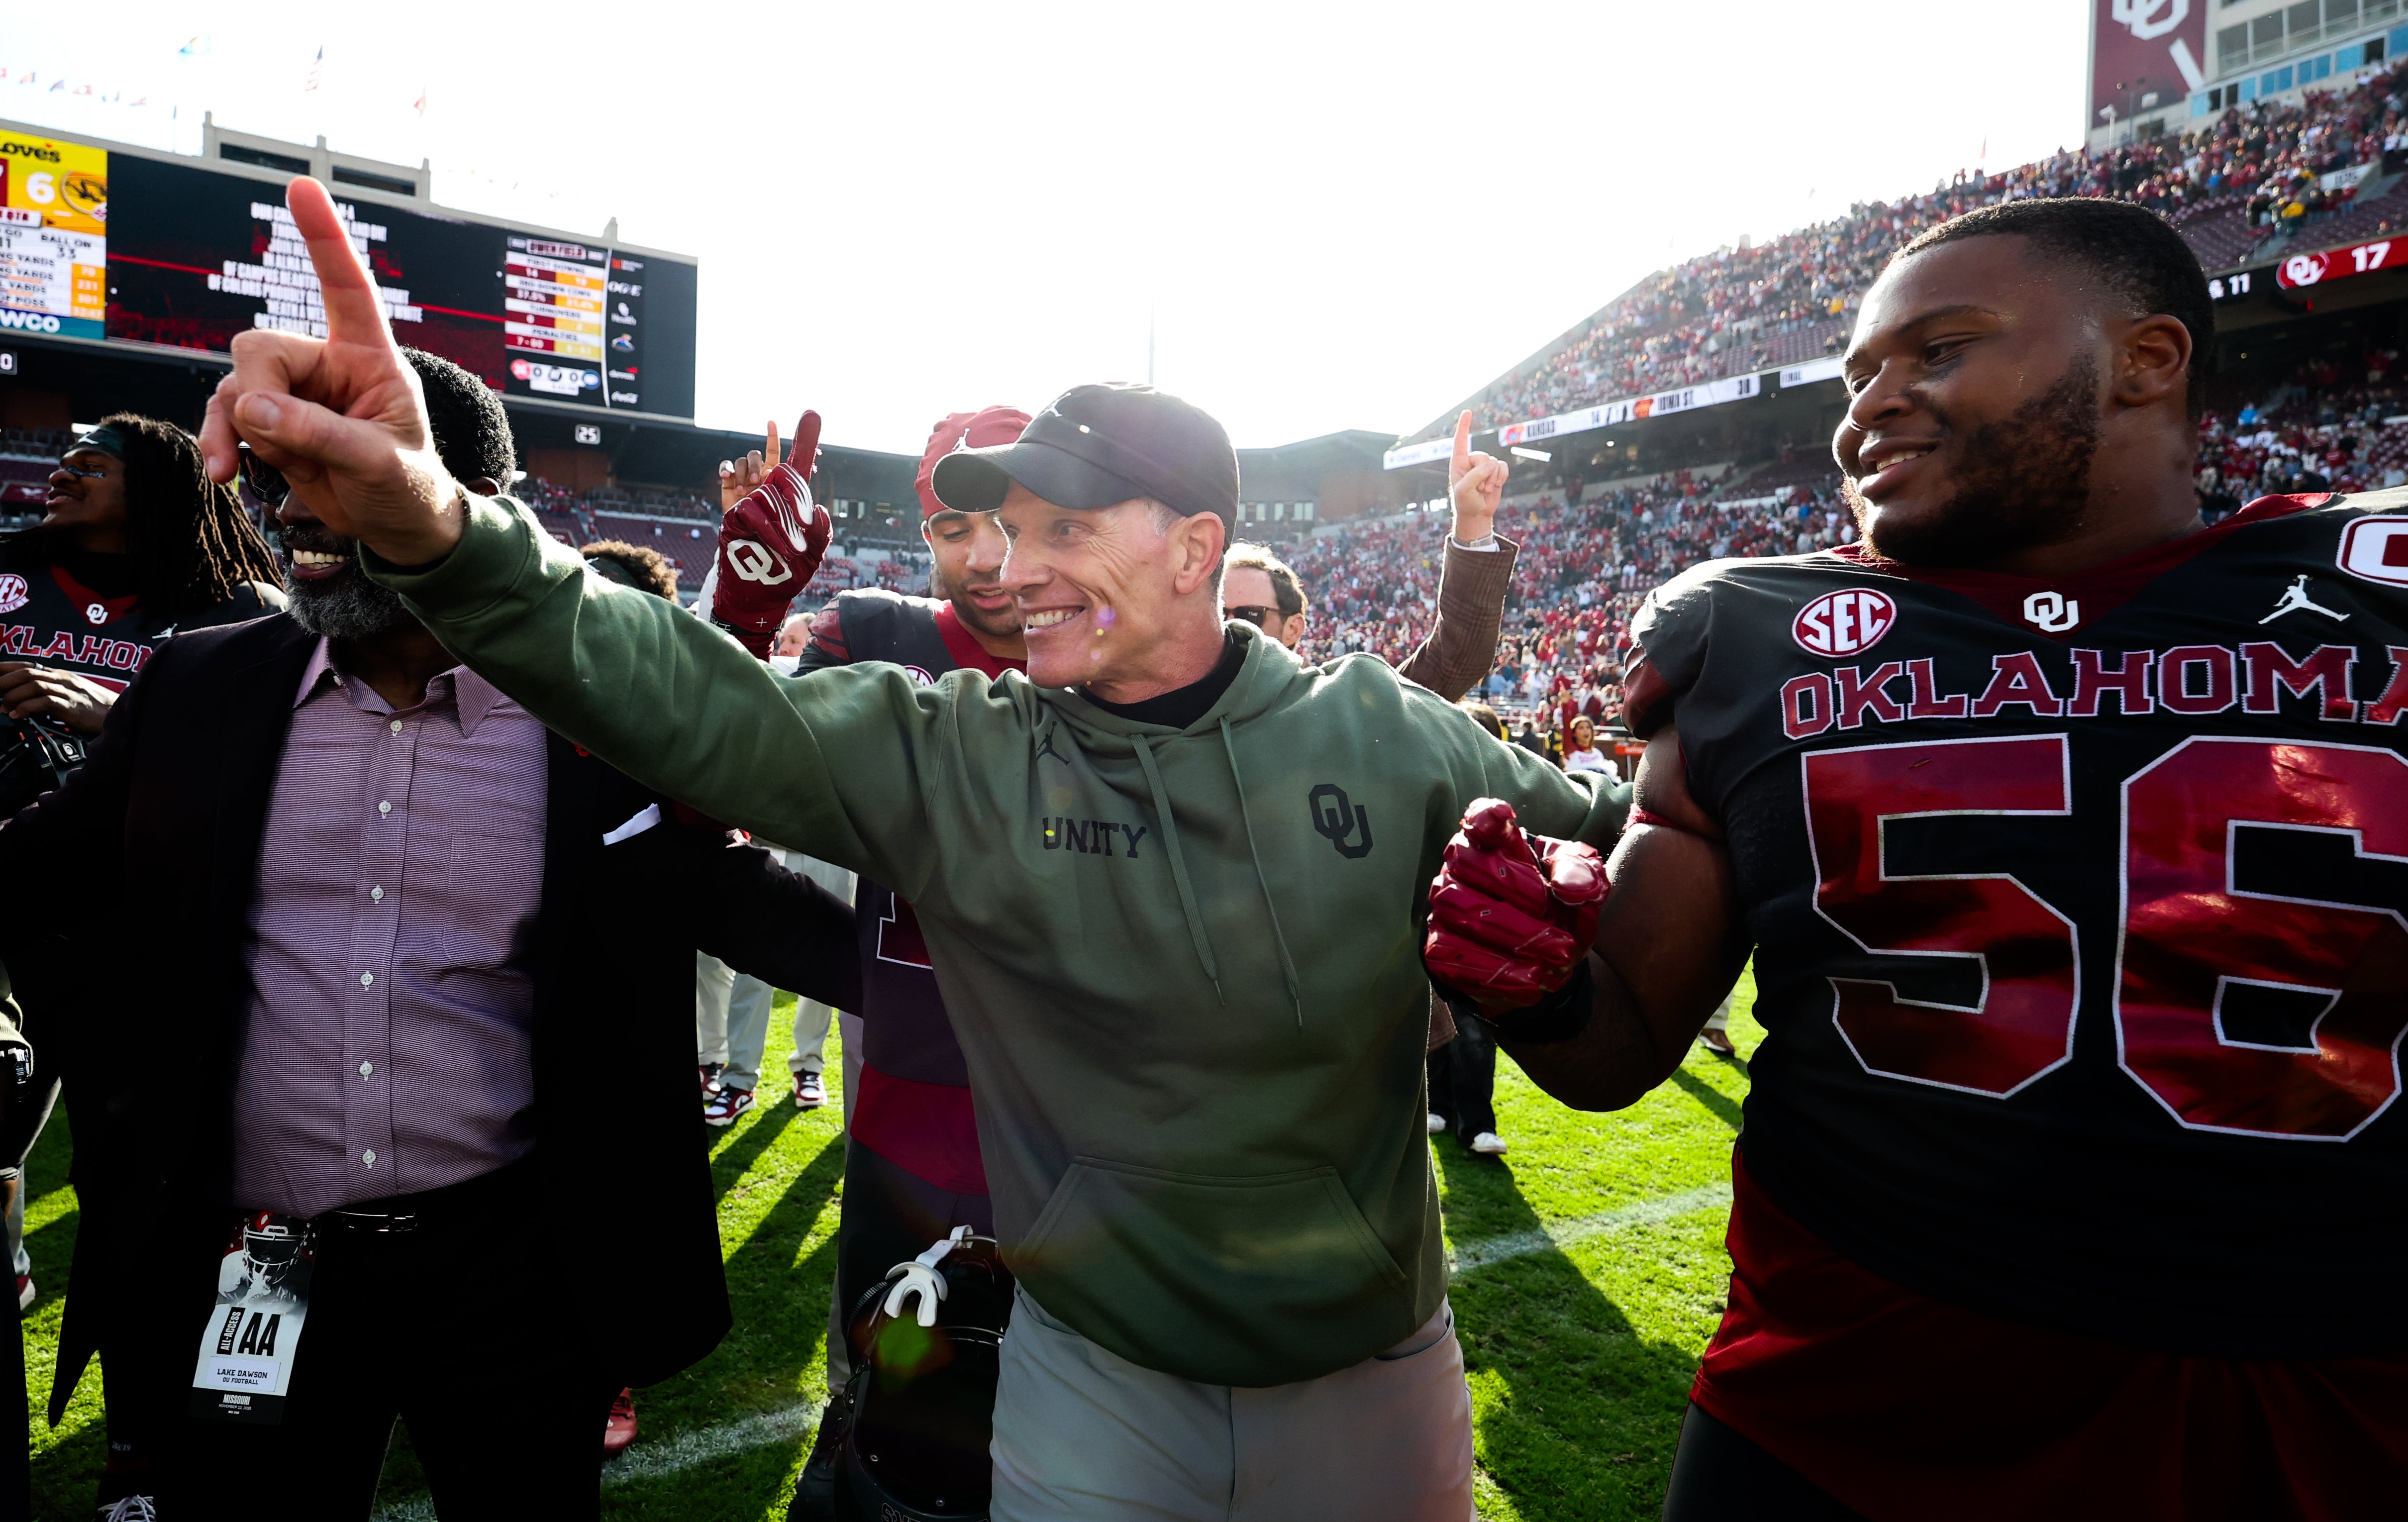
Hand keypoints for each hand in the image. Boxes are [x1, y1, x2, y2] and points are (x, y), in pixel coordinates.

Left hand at [0, 662, 114, 735]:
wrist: (121, 715)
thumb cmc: (97, 709)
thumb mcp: (72, 696)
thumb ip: (52, 695)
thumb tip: (26, 702)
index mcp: (61, 675)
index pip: (29, 666)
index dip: (6, 668)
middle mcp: (63, 679)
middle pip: (27, 673)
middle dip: (4, 681)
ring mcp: (69, 691)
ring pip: (34, 685)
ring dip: (13, 695)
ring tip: (2, 706)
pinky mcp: (73, 706)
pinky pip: (45, 702)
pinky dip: (27, 707)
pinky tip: (18, 715)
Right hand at [196, 176, 463, 564]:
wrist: (399, 527)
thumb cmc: (408, 487)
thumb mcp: (377, 463)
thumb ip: (317, 433)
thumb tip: (252, 407)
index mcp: (370, 359)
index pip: (348, 289)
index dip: (325, 239)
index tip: (302, 187)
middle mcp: (327, 367)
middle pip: (259, 347)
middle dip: (258, 392)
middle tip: (281, 439)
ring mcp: (295, 394)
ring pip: (237, 385)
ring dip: (239, 427)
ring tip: (271, 465)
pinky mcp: (272, 423)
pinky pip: (227, 416)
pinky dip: (219, 440)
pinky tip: (224, 471)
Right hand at [710, 412, 829, 655]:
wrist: (760, 589)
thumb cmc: (791, 571)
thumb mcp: (814, 551)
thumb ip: (820, 530)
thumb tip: (817, 508)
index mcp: (793, 498)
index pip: (798, 464)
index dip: (804, 440)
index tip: (808, 413)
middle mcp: (771, 493)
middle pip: (768, 458)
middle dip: (767, 457)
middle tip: (768, 480)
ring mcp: (749, 497)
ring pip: (749, 465)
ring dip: (751, 471)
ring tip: (753, 489)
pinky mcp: (730, 505)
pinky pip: (728, 478)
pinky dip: (728, 471)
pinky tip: (730, 474)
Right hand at [719, 420, 780, 511]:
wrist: (747, 530)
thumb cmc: (765, 517)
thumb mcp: (776, 499)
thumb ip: (776, 483)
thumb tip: (771, 469)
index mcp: (772, 473)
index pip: (772, 450)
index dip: (771, 436)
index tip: (771, 422)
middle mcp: (757, 471)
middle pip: (754, 454)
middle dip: (754, 465)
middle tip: (755, 481)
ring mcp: (742, 474)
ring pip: (740, 461)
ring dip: (741, 474)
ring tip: (741, 491)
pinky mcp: (728, 480)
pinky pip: (726, 466)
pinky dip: (726, 469)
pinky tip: (726, 477)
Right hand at [1426, 798, 1606, 1015]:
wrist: (1545, 964)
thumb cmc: (1559, 909)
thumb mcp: (1584, 887)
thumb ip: (1583, 875)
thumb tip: (1572, 888)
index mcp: (1496, 842)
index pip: (1480, 817)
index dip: (1485, 815)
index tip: (1503, 818)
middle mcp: (1460, 869)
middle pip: (1468, 864)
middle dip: (1519, 892)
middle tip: (1562, 916)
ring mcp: (1443, 909)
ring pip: (1461, 911)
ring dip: (1516, 936)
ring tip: (1560, 959)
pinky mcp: (1437, 948)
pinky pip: (1456, 957)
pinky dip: (1499, 973)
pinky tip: (1534, 982)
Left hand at [1448, 410, 1506, 542]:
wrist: (1477, 514)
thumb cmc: (1465, 502)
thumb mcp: (1464, 489)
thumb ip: (1476, 474)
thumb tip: (1492, 464)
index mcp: (1458, 462)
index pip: (1461, 441)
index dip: (1464, 426)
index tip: (1467, 411)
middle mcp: (1471, 461)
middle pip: (1483, 456)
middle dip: (1483, 474)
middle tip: (1477, 488)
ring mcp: (1485, 466)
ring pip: (1494, 463)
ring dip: (1491, 479)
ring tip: (1483, 490)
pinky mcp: (1496, 472)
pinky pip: (1504, 467)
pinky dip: (1501, 477)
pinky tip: (1495, 486)